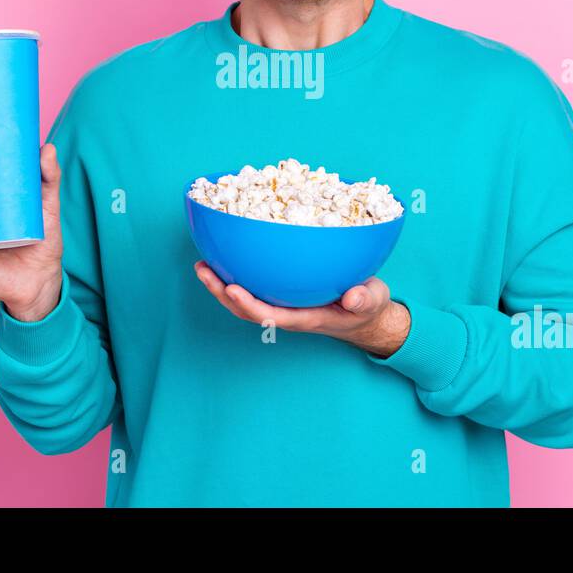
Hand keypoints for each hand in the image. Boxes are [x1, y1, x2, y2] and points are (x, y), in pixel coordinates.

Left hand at [193, 261, 410, 356]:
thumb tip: (354, 297)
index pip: (271, 316)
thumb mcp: (371, 301)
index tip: (231, 288)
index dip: (249, 304)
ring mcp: (283, 304)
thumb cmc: (365, 307)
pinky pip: (254, 285)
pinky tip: (224, 254)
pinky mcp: (282, 293)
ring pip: (245, 298)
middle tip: (203, 270)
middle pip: (247, 309)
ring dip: (220, 284)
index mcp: (306, 318)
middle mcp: (288, 313)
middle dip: (222, 293)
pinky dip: (236, 273)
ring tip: (201, 263)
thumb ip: (364, 299)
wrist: (364, 312)